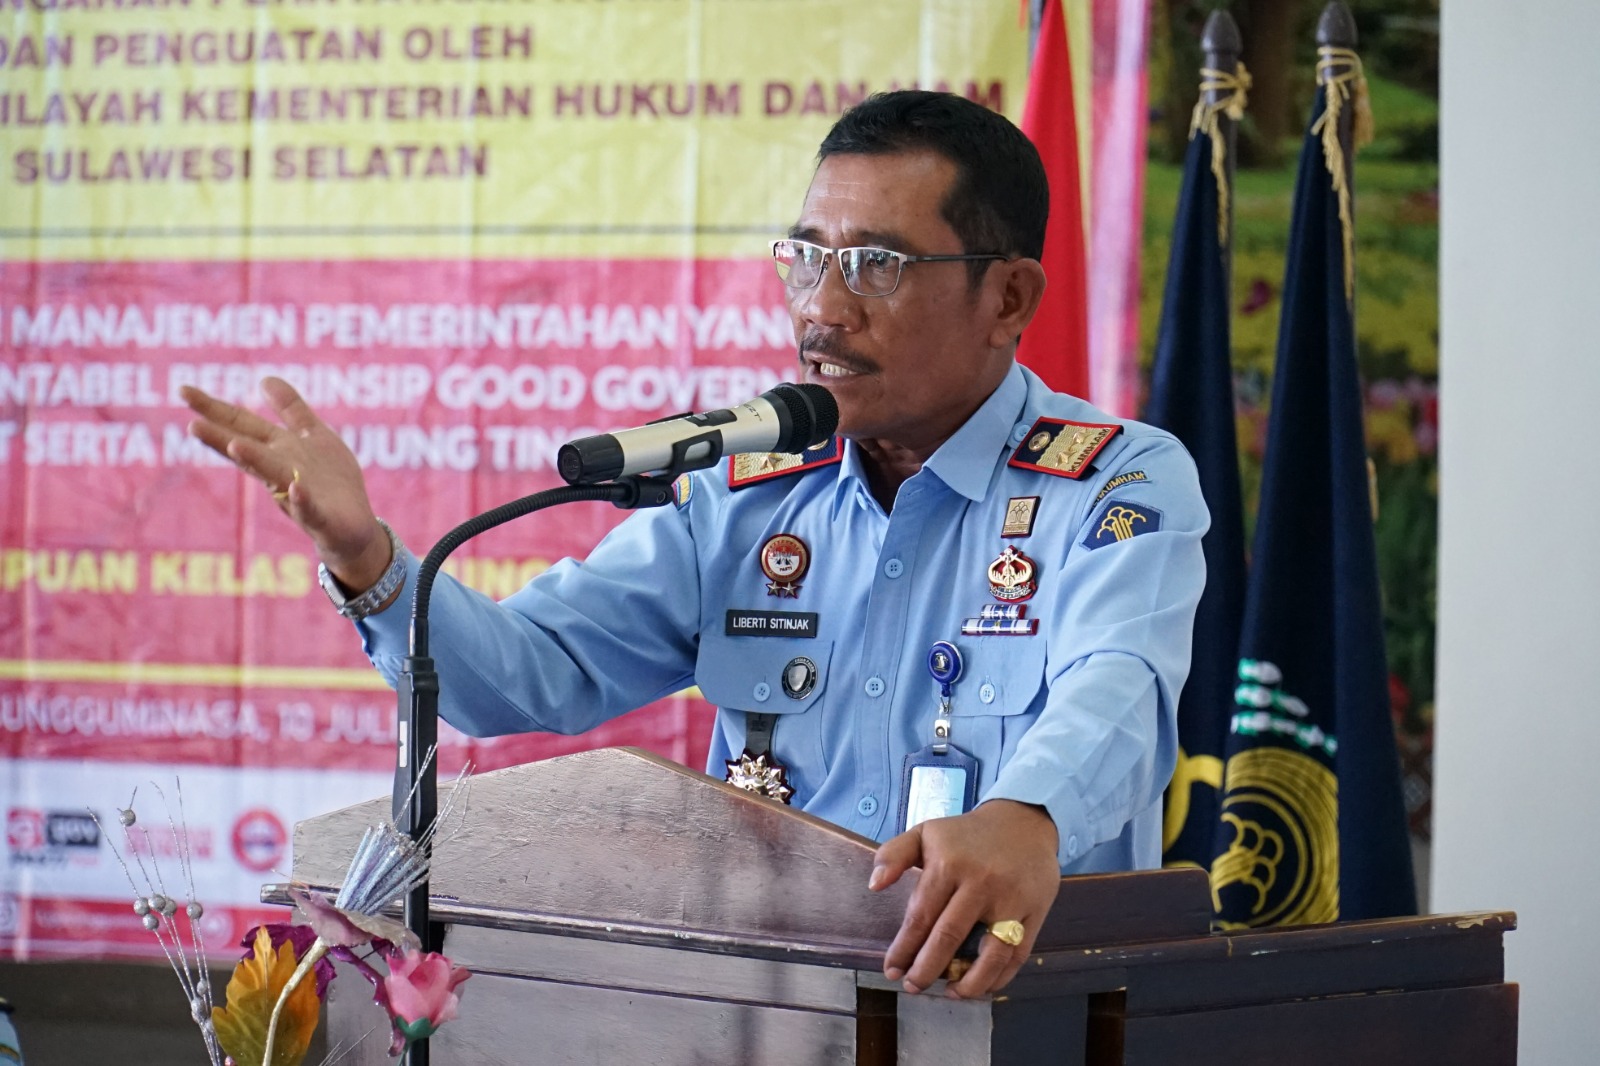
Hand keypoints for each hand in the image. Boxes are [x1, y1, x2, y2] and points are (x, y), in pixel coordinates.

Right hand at [183, 377, 390, 590]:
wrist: (356, 530)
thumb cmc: (331, 483)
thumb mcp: (313, 437)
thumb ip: (291, 409)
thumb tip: (264, 378)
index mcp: (279, 449)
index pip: (241, 426)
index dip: (214, 409)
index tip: (183, 390)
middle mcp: (282, 471)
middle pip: (247, 450)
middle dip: (220, 438)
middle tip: (191, 424)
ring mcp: (298, 495)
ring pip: (274, 476)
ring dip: (255, 461)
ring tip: (235, 446)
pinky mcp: (320, 518)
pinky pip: (309, 509)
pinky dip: (301, 500)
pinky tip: (295, 489)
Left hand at [870, 799, 1060, 997]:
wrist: (1023, 821)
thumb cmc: (967, 834)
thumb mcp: (926, 832)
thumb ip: (893, 854)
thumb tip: (874, 885)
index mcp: (949, 864)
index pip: (921, 916)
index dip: (904, 948)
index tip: (892, 970)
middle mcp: (980, 882)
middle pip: (949, 937)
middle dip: (927, 969)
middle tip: (913, 986)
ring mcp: (1011, 899)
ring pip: (989, 954)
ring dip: (968, 982)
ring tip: (950, 994)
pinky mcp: (1035, 912)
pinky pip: (1017, 954)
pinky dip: (999, 977)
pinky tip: (982, 985)